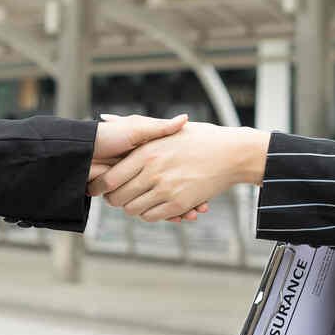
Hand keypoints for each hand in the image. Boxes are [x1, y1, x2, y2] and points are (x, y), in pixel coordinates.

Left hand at [89, 122, 268, 221]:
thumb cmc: (200, 138)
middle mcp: (153, 170)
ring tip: (136, 201)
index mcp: (147, 152)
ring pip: (134, 209)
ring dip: (132, 208)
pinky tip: (153, 205)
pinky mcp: (180, 203)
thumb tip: (105, 117)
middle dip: (115, 200)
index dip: (102, 186)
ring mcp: (166, 188)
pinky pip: (152, 216)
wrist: (232, 152)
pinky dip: (149, 214)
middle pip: (118, 198)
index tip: (102, 188)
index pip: (111, 178)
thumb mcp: (167, 129)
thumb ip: (134, 127)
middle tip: (117, 197)